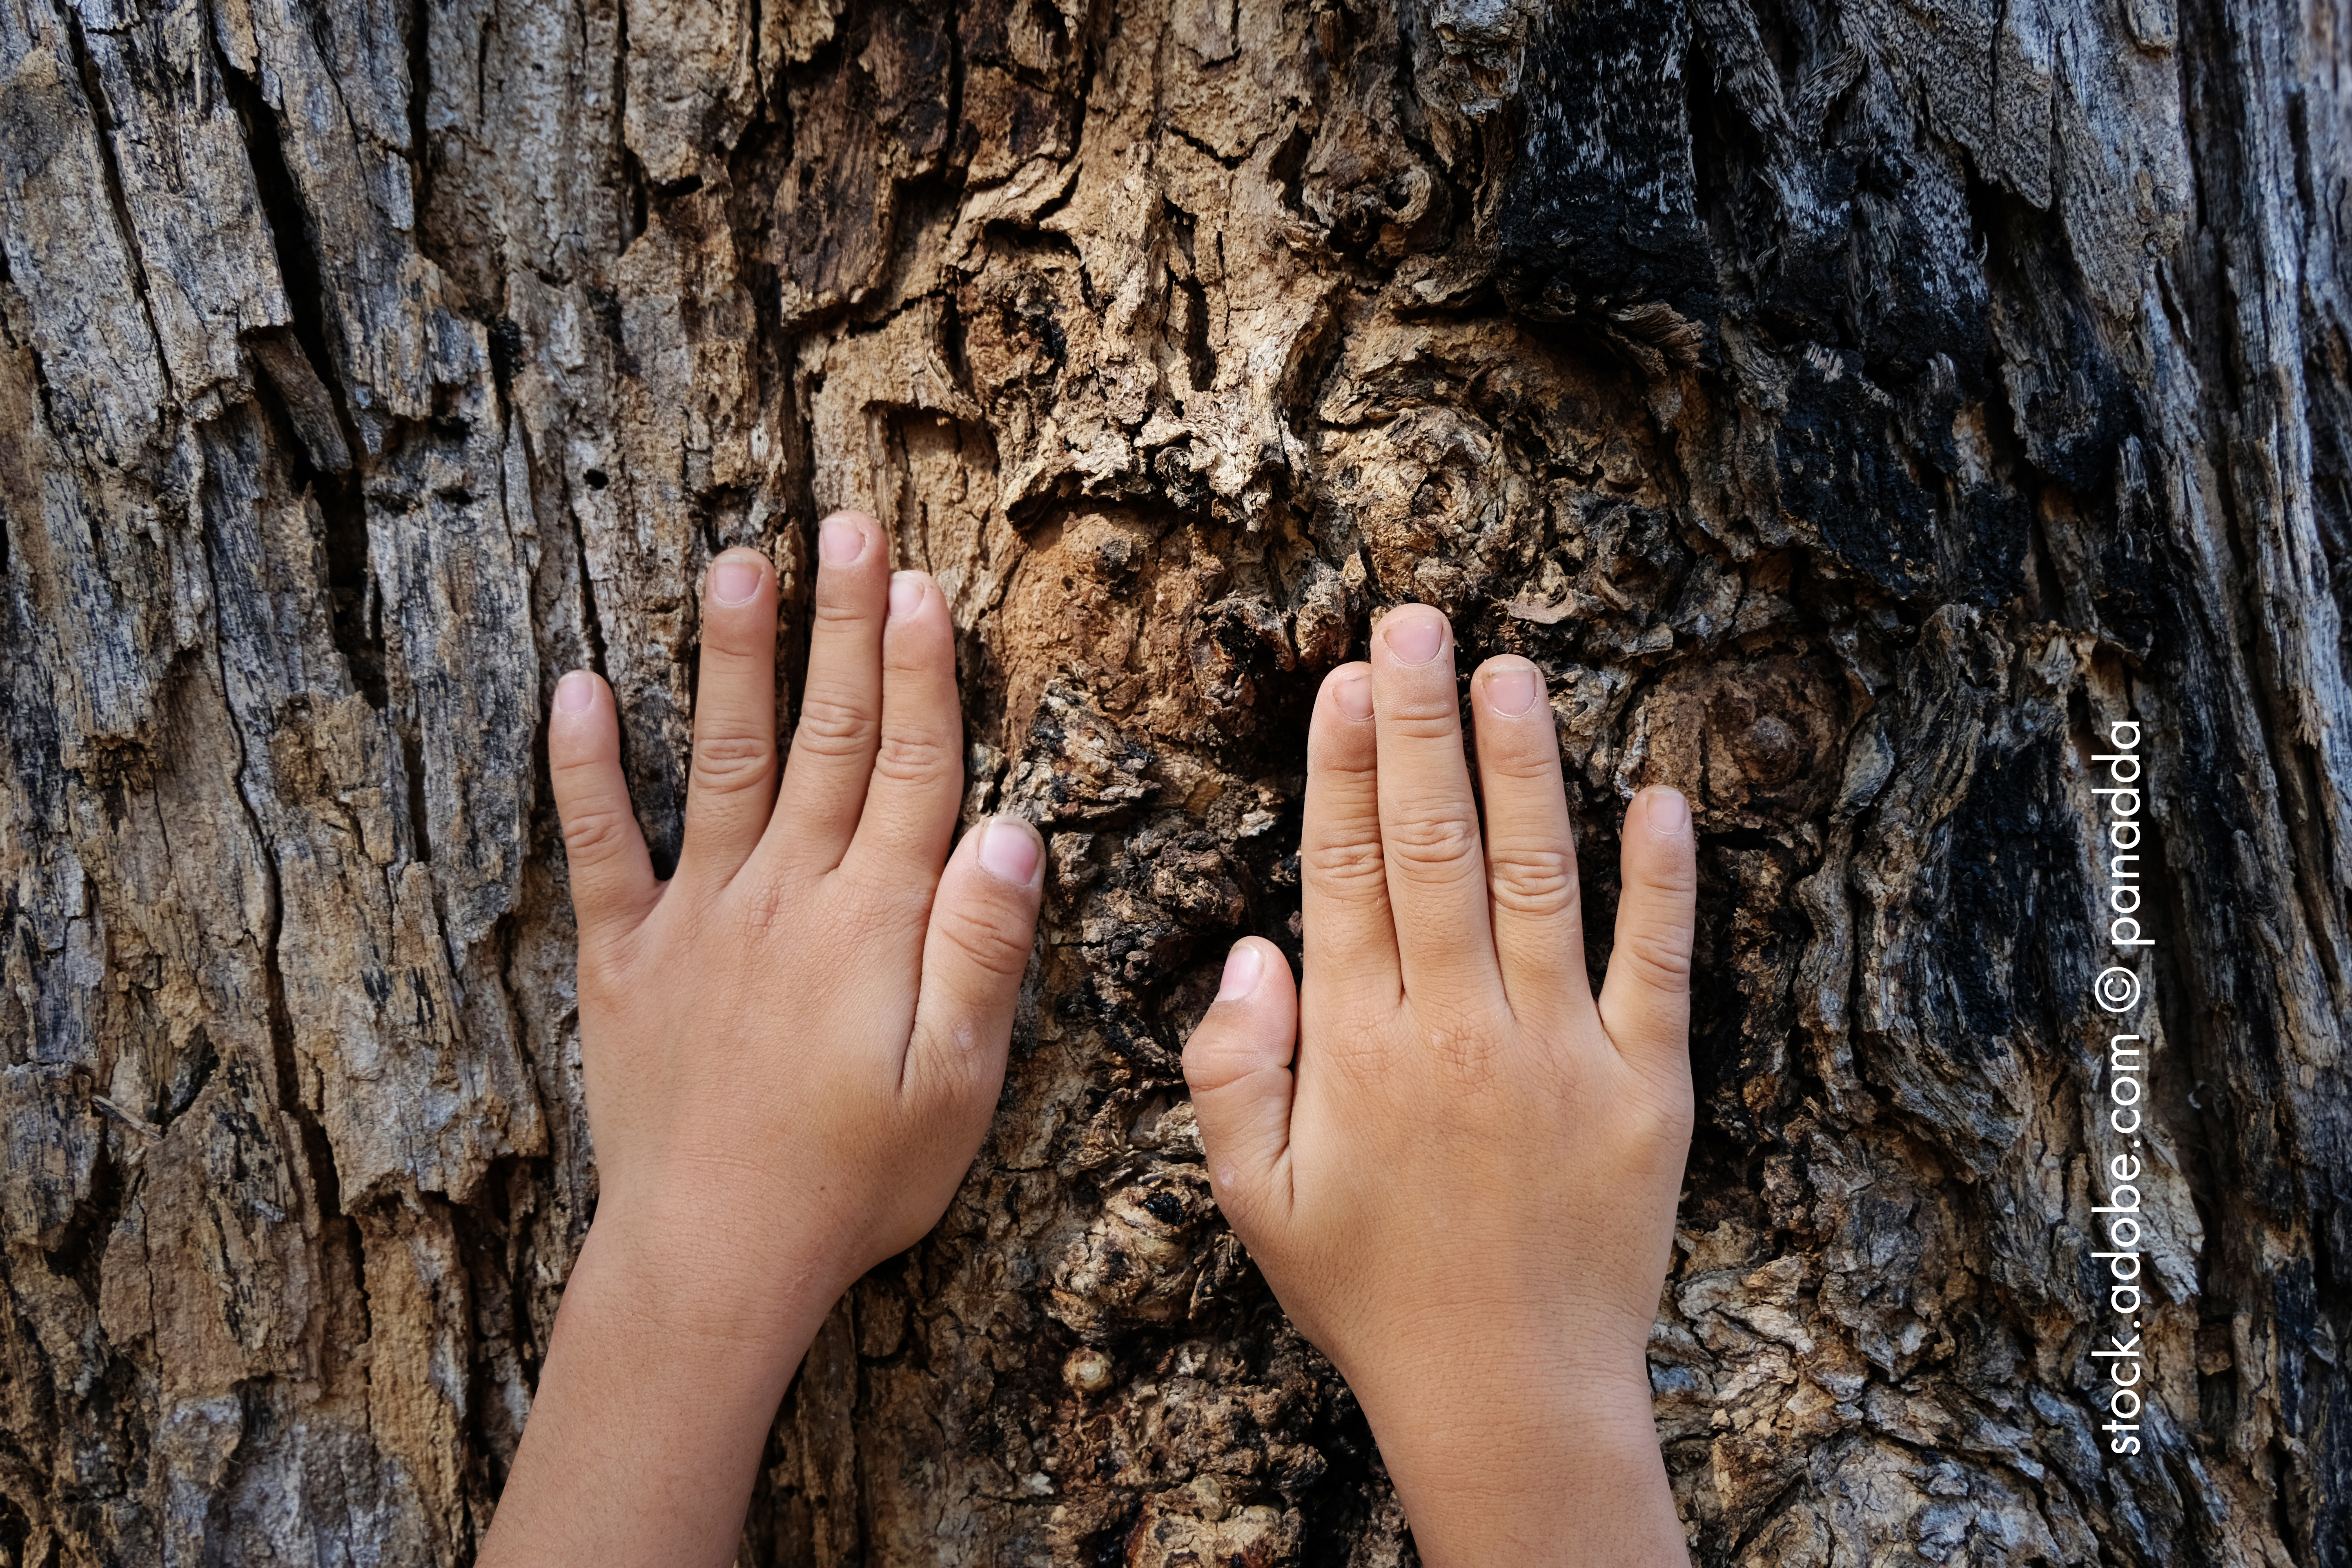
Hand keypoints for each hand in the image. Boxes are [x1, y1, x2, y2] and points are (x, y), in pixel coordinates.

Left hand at [482, 512, 1043, 1567]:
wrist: (715, 1257)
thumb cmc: (856, 1180)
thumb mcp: (961, 1084)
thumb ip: (981, 950)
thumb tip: (1011, 828)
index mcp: (872, 921)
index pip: (908, 767)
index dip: (918, 671)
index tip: (919, 582)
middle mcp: (785, 896)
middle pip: (827, 738)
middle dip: (843, 627)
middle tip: (846, 526)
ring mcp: (699, 920)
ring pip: (725, 763)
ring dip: (735, 661)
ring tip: (738, 563)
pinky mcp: (627, 960)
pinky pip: (601, 849)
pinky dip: (585, 770)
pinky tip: (577, 691)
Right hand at [1182, 604, 1695, 1565]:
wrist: (1508, 1394)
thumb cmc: (1371, 1292)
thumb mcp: (1256, 1200)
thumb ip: (1233, 1071)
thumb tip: (1252, 949)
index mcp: (1361, 1047)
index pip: (1347, 870)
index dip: (1343, 766)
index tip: (1347, 680)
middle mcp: (1460, 1028)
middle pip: (1434, 843)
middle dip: (1421, 722)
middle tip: (1417, 622)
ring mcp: (1562, 1052)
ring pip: (1539, 878)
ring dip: (1524, 767)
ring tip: (1513, 670)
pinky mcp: (1650, 1089)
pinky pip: (1657, 966)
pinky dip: (1663, 882)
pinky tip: (1660, 801)